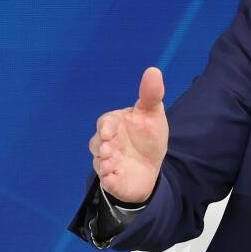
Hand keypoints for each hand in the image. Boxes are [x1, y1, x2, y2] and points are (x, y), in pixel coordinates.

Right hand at [88, 67, 168, 202]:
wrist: (151, 167)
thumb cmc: (148, 137)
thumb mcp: (153, 114)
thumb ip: (151, 95)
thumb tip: (153, 70)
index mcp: (114, 125)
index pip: (105, 122)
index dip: (106, 126)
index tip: (111, 131)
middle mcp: (106, 143)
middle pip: (97, 143)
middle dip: (103, 146)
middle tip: (110, 149)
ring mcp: (106, 162)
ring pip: (99, 162)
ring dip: (104, 163)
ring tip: (112, 162)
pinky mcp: (111, 179)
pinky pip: (107, 181)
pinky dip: (110, 180)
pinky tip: (114, 178)